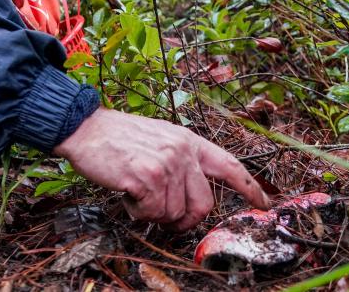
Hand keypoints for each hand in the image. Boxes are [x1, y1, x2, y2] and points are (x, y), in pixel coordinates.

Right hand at [53, 108, 269, 230]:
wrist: (85, 128)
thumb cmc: (118, 138)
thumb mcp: (160, 140)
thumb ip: (181, 162)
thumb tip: (191, 198)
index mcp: (189, 141)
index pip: (229, 166)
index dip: (249, 187)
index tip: (264, 203)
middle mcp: (183, 151)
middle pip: (203, 206)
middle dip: (184, 220)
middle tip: (161, 215)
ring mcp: (167, 163)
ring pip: (173, 214)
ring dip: (151, 212)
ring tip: (136, 189)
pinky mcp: (148, 176)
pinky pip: (151, 214)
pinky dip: (137, 211)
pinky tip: (127, 192)